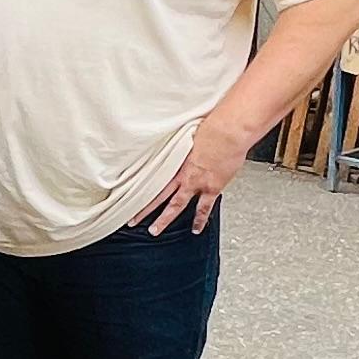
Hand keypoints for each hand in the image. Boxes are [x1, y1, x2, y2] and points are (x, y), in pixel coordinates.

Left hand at [139, 112, 248, 236]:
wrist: (228, 133)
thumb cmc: (213, 127)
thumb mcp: (191, 133)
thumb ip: (186, 143)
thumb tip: (185, 142)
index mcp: (175, 160)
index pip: (152, 178)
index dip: (141, 187)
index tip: (130, 195)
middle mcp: (182, 174)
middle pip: (157, 195)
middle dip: (144, 209)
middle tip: (133, 220)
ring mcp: (196, 183)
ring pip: (175, 206)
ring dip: (164, 219)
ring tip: (155, 231)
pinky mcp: (212, 188)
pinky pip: (204, 208)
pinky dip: (200, 220)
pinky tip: (196, 229)